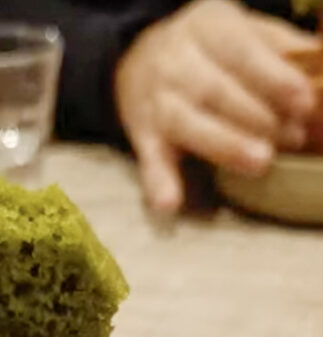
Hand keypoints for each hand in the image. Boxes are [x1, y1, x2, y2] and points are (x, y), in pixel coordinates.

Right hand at [114, 0, 318, 211]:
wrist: (136, 57)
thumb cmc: (206, 50)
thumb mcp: (241, 32)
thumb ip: (281, 50)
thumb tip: (322, 67)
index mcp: (207, 29)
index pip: (242, 52)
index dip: (274, 78)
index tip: (304, 102)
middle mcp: (177, 63)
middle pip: (218, 91)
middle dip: (259, 117)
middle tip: (294, 138)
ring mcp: (157, 102)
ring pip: (190, 123)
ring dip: (225, 145)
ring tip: (260, 162)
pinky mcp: (143, 137)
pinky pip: (150, 160)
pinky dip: (158, 182)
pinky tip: (169, 203)